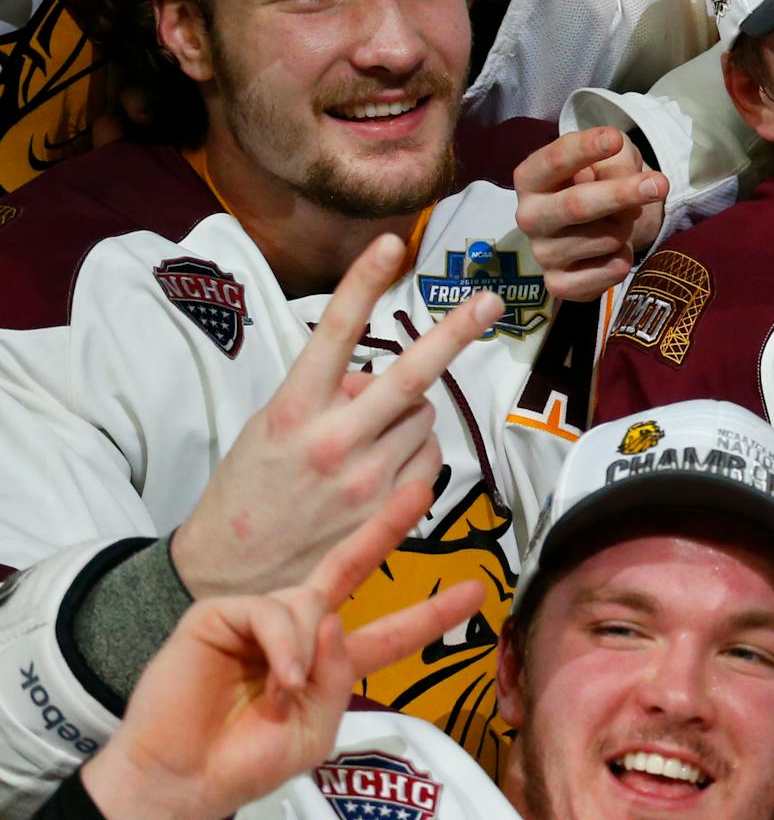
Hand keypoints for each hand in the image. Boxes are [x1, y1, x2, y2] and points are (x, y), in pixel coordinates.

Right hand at [81, 482, 484, 819]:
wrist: (183, 778)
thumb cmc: (246, 762)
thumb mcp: (315, 728)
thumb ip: (339, 675)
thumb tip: (334, 618)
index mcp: (328, 663)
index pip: (388, 633)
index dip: (430, 614)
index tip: (477, 589)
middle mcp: (298, 631)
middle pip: (349, 569)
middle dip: (385, 530)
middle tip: (423, 492)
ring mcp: (259, 619)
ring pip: (310, 604)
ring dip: (305, 653)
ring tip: (283, 692)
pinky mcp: (220, 614)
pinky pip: (272, 610)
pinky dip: (284, 645)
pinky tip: (276, 677)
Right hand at [170, 234, 502, 598]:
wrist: (236, 576)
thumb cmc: (251, 490)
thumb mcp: (270, 428)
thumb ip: (325, 395)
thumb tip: (378, 377)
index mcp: (292, 411)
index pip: (334, 333)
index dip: (362, 283)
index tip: (389, 243)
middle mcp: (334, 441)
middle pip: (412, 375)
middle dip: (456, 332)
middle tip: (490, 299)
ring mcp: (368, 479)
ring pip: (425, 416)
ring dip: (410, 414)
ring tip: (368, 439)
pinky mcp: (392, 511)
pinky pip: (430, 457)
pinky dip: (416, 451)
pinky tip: (381, 470)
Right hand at [513, 127, 667, 299]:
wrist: (601, 224)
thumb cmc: (600, 182)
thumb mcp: (610, 158)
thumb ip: (615, 164)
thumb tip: (623, 190)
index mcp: (530, 178)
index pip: (554, 160)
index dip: (585, 149)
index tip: (616, 139)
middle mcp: (528, 216)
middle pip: (577, 205)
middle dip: (620, 194)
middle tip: (660, 184)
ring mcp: (542, 253)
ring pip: (604, 238)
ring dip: (626, 227)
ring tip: (620, 221)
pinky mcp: (558, 284)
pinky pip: (605, 273)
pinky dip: (622, 260)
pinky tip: (615, 252)